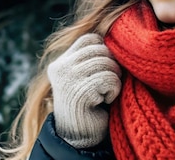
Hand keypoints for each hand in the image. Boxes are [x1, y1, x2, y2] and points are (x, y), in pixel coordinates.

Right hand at [47, 33, 121, 147]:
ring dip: (114, 79)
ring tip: (106, 93)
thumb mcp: (85, 77)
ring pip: (106, 63)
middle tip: (108, 84)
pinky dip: (114, 90)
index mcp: (60, 63)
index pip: (89, 39)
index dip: (104, 50)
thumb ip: (91, 59)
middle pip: (100, 49)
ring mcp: (68, 79)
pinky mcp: (79, 92)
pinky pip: (109, 78)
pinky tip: (106, 101)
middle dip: (112, 66)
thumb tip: (114, 37)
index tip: (105, 70)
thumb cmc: (89, 105)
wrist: (79, 137)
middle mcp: (60, 68)